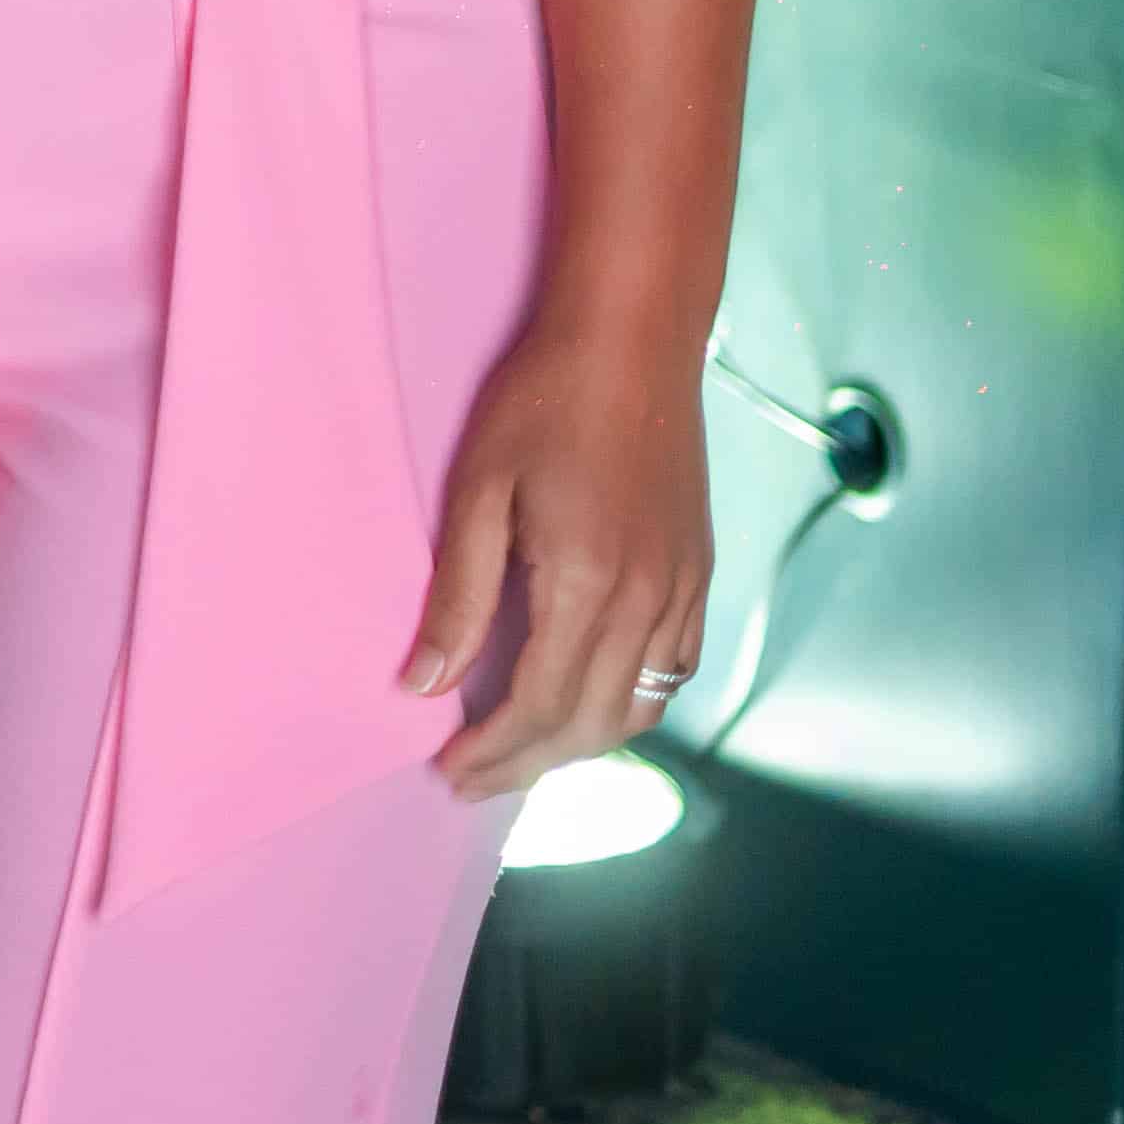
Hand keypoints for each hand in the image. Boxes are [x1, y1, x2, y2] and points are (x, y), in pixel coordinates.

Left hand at [410, 315, 711, 796]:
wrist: (632, 343)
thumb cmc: (544, 401)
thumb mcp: (478, 489)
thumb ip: (457, 594)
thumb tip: (424, 683)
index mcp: (589, 584)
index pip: (538, 707)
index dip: (492, 752)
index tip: (447, 772)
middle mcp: (648, 602)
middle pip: (590, 725)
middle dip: (528, 765)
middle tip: (472, 780)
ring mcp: (684, 590)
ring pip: (640, 709)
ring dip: (578, 745)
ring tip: (520, 753)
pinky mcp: (700, 573)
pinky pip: (676, 671)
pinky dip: (630, 706)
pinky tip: (588, 702)